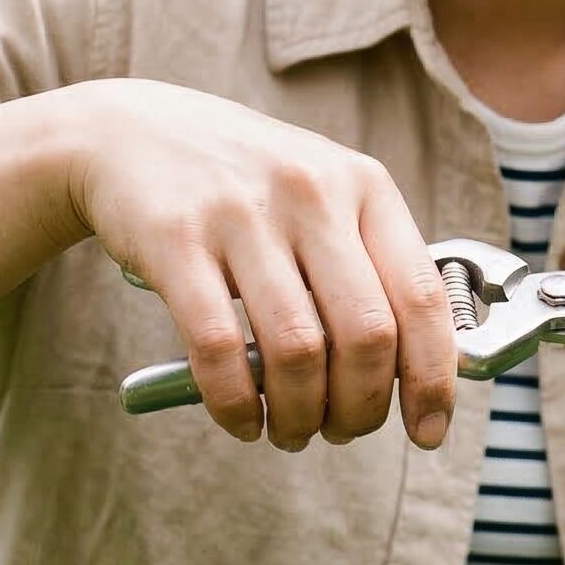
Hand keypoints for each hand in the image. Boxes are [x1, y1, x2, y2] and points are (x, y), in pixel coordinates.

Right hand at [58, 80, 457, 451]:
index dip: (433, 378)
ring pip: (298, 350)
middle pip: (367, 334)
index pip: (421, 296)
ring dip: (301, 415)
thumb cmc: (245, 185)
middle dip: (361, 408)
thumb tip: (418, 370)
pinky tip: (242, 420)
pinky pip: (220, 349)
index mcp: (364, 185)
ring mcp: (243, 213)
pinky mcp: (177, 239)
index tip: (428, 431)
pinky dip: (237, 404)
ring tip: (291, 431)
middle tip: (342, 431)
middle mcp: (312, 192)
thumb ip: (370, 266)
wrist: (131, 133)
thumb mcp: (323, 197)